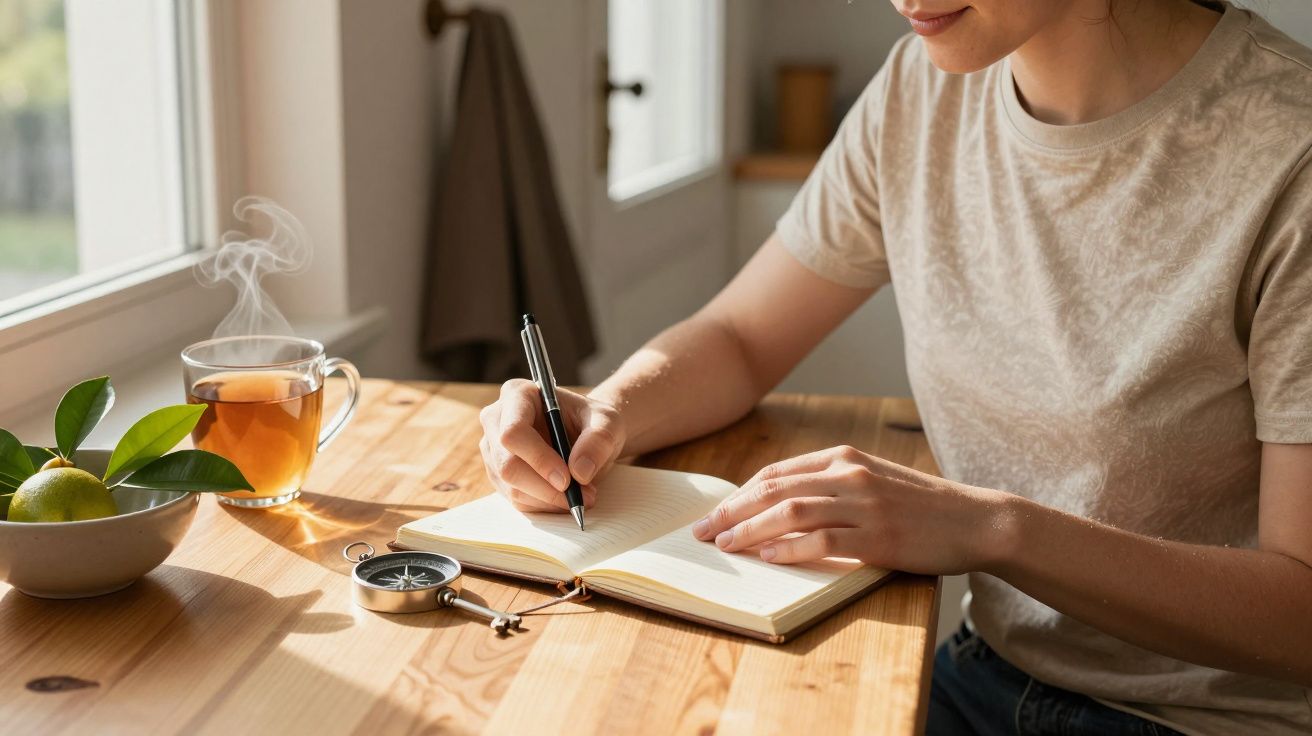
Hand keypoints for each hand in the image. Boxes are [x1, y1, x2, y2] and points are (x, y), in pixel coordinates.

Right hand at [478, 379, 625, 512]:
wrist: (587, 435)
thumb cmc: (593, 421)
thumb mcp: (608, 422)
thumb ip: (598, 440)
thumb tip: (580, 472)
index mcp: (518, 395)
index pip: (514, 432)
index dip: (538, 459)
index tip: (567, 479)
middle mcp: (497, 420)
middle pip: (507, 464)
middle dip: (546, 487)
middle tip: (581, 495)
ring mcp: (494, 450)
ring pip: (512, 486)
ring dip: (549, 499)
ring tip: (583, 495)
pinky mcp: (499, 474)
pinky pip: (516, 499)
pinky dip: (545, 505)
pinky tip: (566, 497)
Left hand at [690, 445, 1009, 572]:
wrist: (976, 519)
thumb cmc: (920, 505)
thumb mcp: (873, 480)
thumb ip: (831, 485)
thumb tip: (779, 506)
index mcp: (844, 458)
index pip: (776, 473)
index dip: (740, 494)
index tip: (716, 513)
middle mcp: (849, 475)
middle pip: (774, 490)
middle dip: (732, 511)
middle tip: (702, 531)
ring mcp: (864, 505)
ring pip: (791, 512)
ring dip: (750, 529)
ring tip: (725, 544)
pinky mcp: (878, 536)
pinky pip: (823, 540)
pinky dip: (791, 548)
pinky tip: (768, 556)